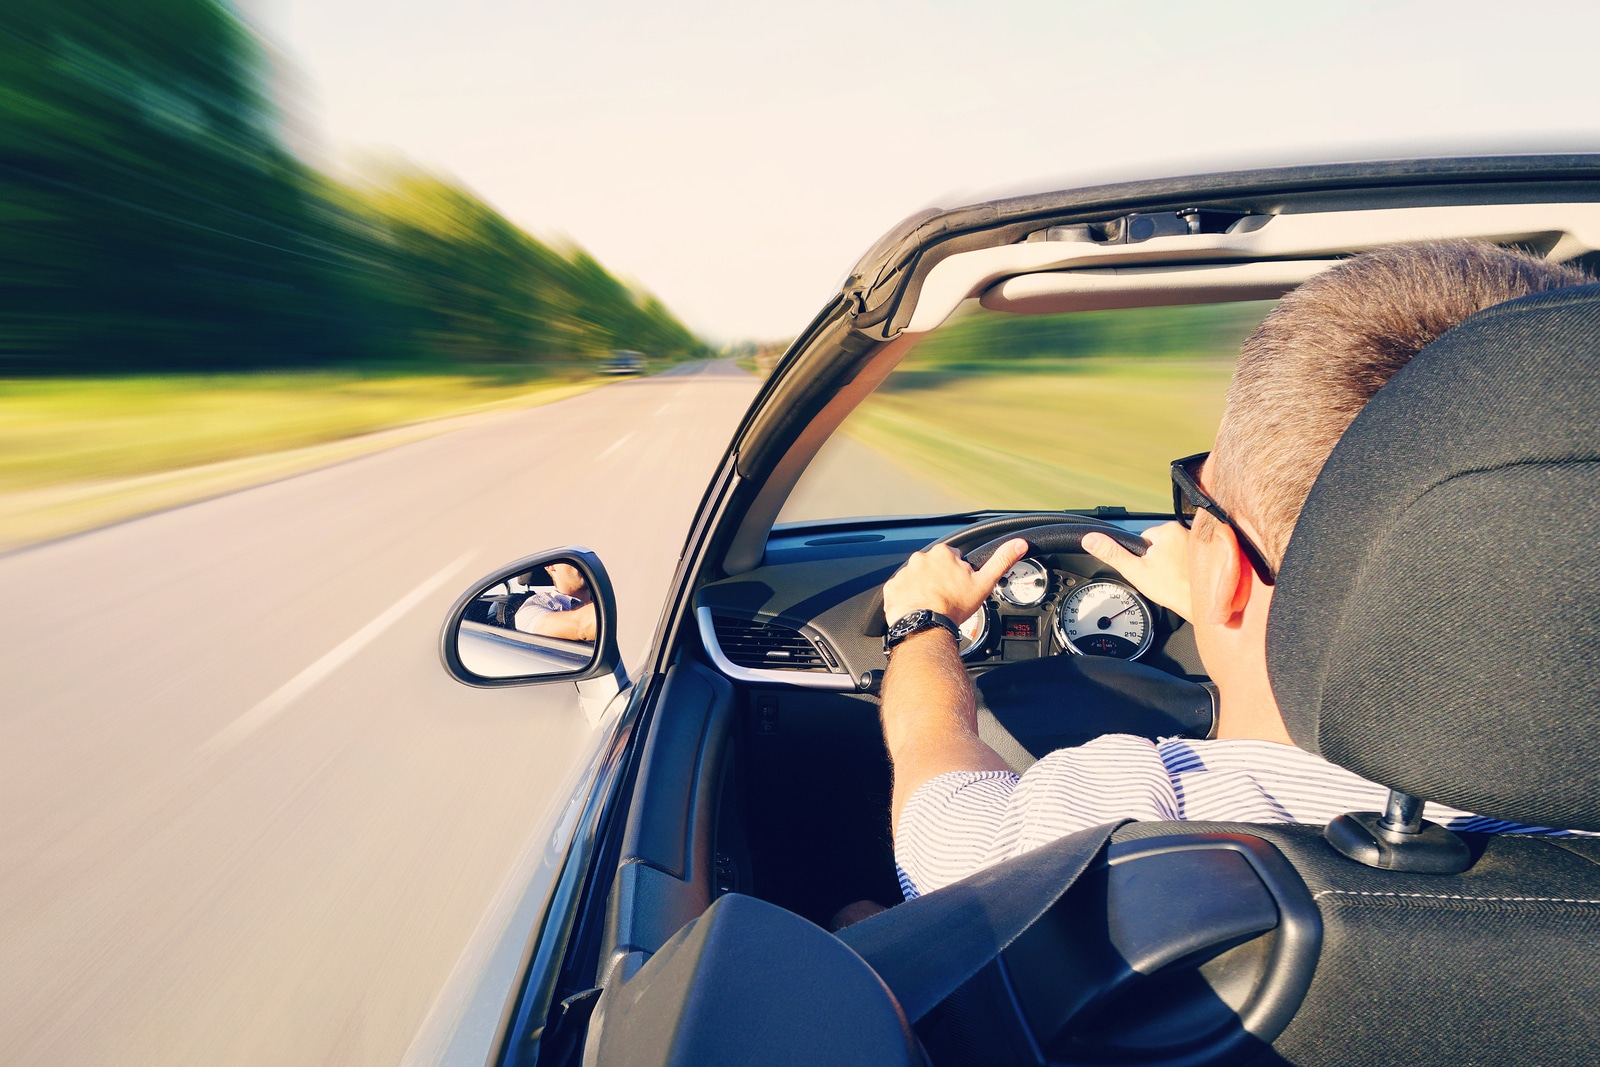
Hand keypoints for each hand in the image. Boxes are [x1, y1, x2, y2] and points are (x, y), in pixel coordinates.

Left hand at [883, 538, 1029, 624]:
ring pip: (917, 578)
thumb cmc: (953, 606)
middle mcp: (921, 558)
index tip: (959, 586)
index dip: (958, 573)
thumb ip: (1001, 561)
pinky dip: (908, 598)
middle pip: (934, 567)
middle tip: (947, 598)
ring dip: (923, 588)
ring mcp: (904, 573)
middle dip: (940, 580)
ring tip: (933, 605)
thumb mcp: (984, 583)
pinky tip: (918, 608)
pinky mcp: (892, 588)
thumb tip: (1019, 543)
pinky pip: (901, 590)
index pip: (953, 557)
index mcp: (943, 553)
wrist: (926, 626)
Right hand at [1082, 522, 1192, 620]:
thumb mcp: (1134, 570)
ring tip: (1173, 579)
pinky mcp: (1207, 555)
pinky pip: (1187, 558)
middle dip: (1157, 560)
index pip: (1145, 538)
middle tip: (1161, 577)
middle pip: (1160, 545)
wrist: (1200, 604)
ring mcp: (1199, 543)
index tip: (1149, 569)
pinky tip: (1184, 580)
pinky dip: (1184, 569)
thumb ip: (1111, 553)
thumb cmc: (1173, 588)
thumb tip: (1090, 539)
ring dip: (1171, 564)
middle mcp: (1186, 531)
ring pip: (1174, 552)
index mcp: (1168, 529)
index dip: (1142, 557)